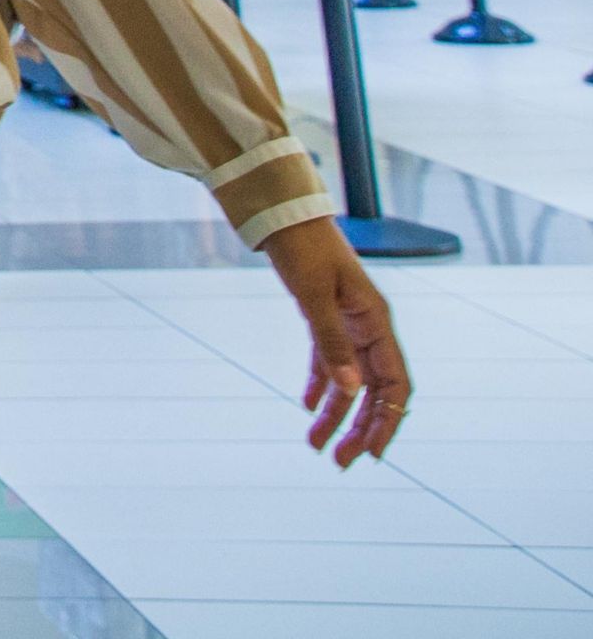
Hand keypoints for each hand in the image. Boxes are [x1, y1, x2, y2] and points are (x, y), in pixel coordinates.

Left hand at [266, 218, 412, 464]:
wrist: (283, 214)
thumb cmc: (303, 248)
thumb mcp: (314, 295)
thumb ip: (330, 341)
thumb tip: (349, 390)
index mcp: (377, 322)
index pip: (395, 385)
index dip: (388, 421)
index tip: (373, 453)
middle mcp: (368, 327)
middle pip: (373, 390)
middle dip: (360, 428)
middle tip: (341, 462)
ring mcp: (348, 323)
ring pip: (349, 379)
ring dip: (336, 413)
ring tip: (316, 445)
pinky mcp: (325, 318)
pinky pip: (328, 360)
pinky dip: (320, 383)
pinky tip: (308, 406)